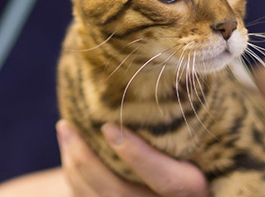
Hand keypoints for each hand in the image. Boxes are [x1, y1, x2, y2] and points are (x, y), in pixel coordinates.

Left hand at [56, 120, 209, 196]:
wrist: (194, 184)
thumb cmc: (200, 144)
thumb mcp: (200, 135)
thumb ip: (182, 123)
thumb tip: (156, 79)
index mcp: (194, 188)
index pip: (167, 180)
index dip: (138, 157)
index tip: (109, 128)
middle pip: (117, 193)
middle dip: (85, 161)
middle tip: (66, 125)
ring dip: (73, 166)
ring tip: (64, 130)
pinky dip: (75, 178)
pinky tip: (70, 151)